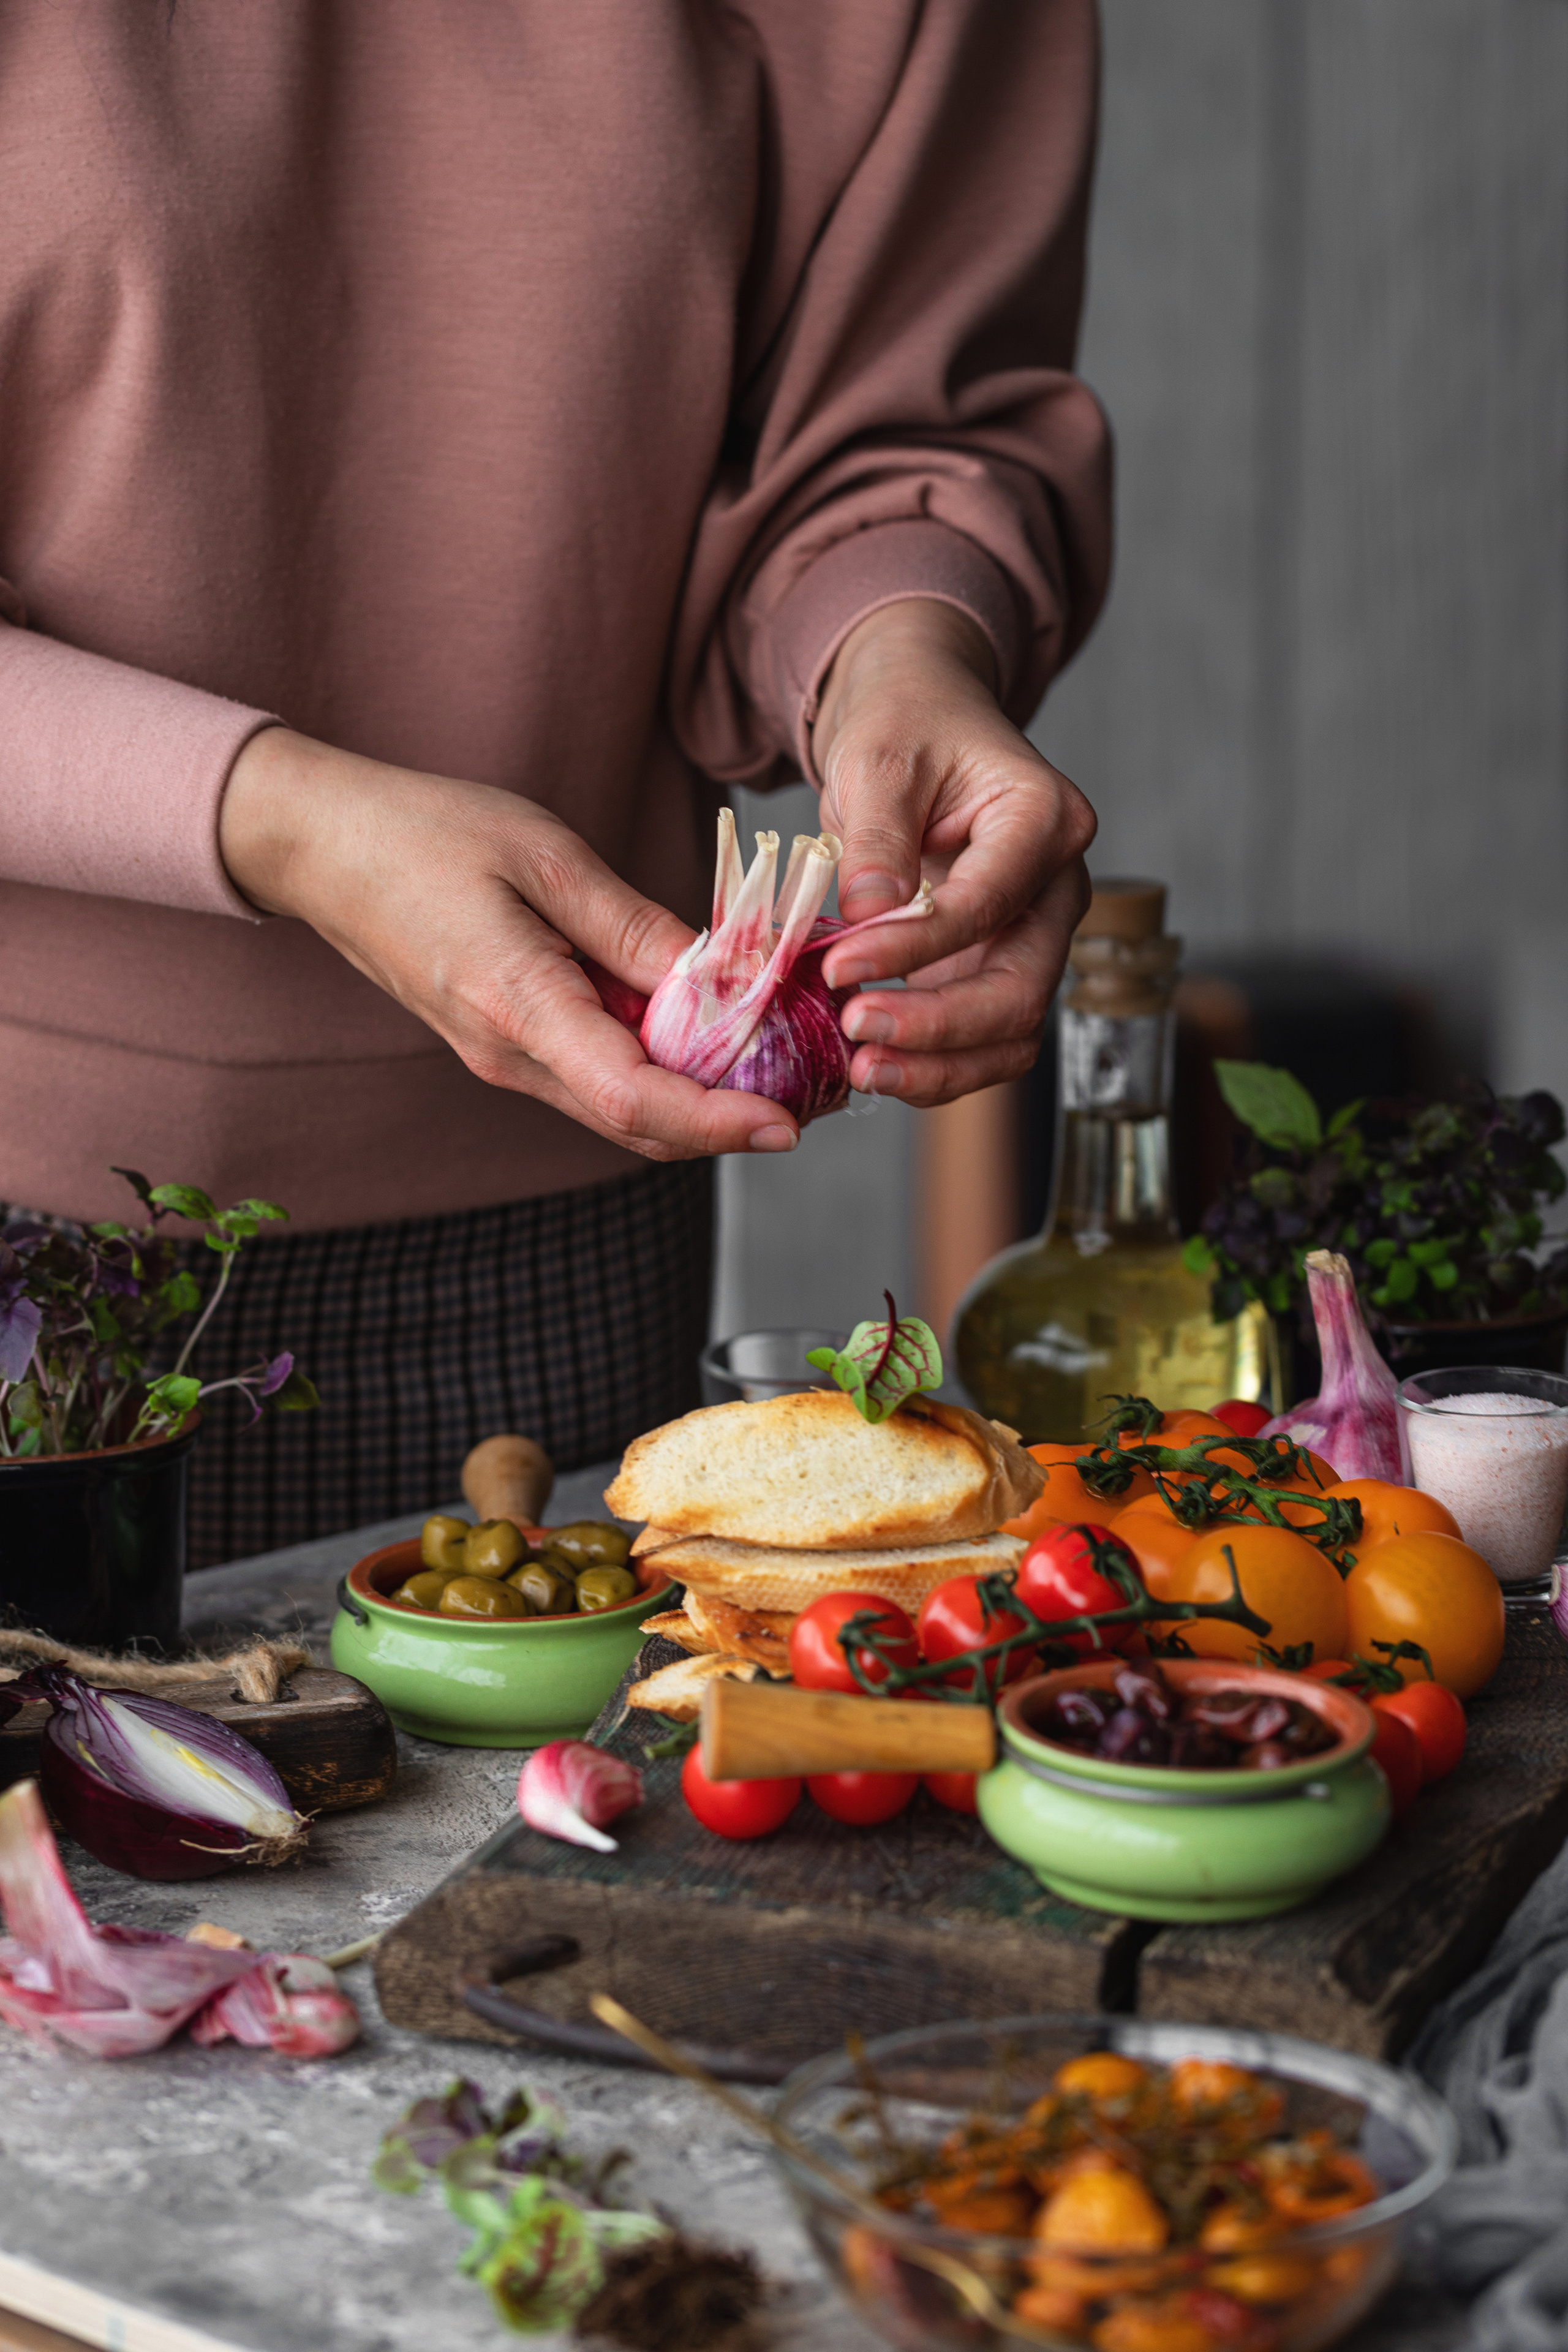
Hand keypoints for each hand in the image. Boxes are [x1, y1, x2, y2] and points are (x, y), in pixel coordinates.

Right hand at [218, 729, 801, 1158]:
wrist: (325, 849)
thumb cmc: (428, 834)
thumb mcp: (546, 858)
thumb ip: (633, 928)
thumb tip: (723, 978)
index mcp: (519, 1007)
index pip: (633, 1098)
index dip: (717, 1122)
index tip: (787, 1122)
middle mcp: (511, 1056)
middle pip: (639, 1125)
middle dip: (729, 1124)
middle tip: (813, 1095)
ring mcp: (506, 1060)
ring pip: (622, 1112)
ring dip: (700, 1106)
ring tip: (779, 1070)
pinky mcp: (508, 1047)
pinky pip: (598, 1081)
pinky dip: (661, 1077)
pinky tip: (708, 1040)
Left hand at [812, 599, 1095, 1104]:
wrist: (916, 720)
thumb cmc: (905, 724)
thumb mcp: (878, 759)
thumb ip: (878, 837)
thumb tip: (870, 914)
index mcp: (1045, 822)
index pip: (987, 906)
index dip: (914, 947)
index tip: (839, 967)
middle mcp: (1056, 888)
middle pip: (1021, 989)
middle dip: (939, 1028)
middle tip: (857, 1033)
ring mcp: (1032, 934)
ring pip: (1011, 1031)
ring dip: (941, 1066)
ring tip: (861, 1069)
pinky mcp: (995, 965)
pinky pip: (981, 1037)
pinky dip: (933, 1062)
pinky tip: (873, 1064)